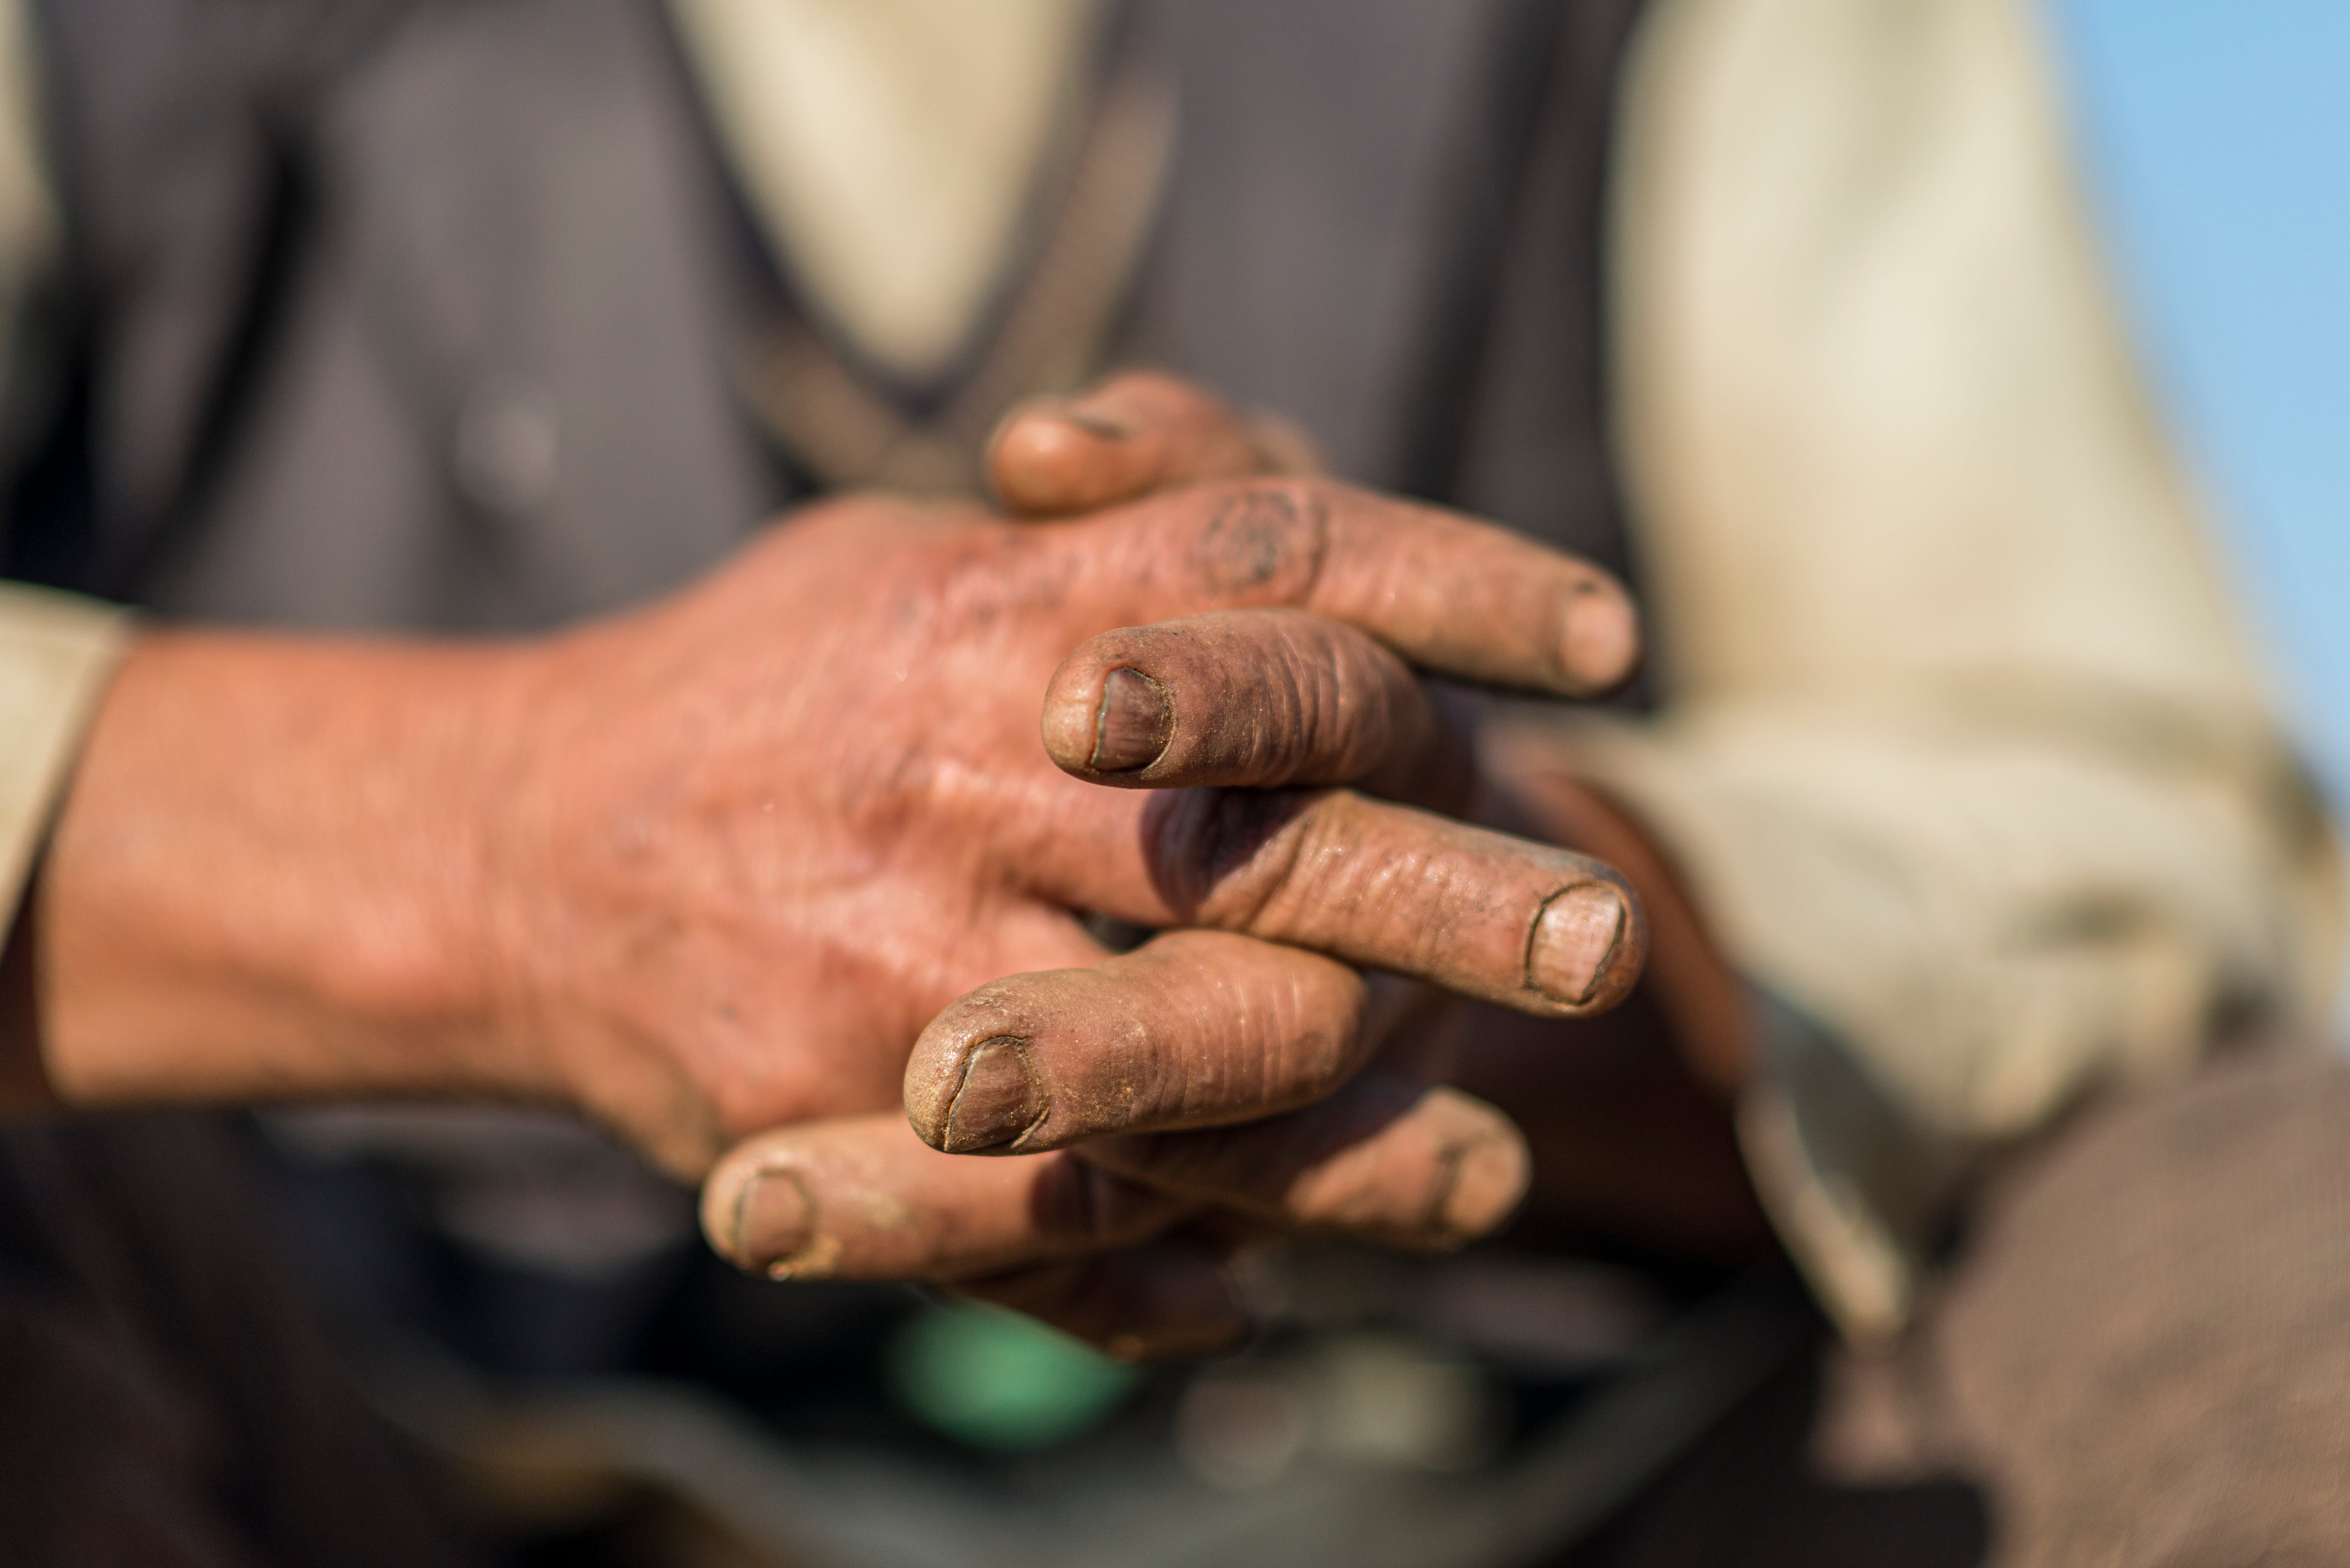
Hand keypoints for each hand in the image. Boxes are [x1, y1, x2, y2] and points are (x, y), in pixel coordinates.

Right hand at [14, 388, 1643, 1352]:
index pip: (1268, 557)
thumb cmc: (763, 689)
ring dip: (1354, 1140)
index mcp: (990, 613)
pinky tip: (1271, 1287)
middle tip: (1596, 942)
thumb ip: (1091, 534)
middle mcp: (961, 779)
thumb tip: (1279, 518)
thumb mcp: (912, 562)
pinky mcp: (822, 1121)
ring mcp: (897, 965)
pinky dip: (1166, 1265)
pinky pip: (1036, 1220)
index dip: (1451, 584)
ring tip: (1490, 1180)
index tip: (1610, 639)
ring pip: (1180, 1064)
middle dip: (1447, 894)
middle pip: (1264, 834)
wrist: (515, 857)